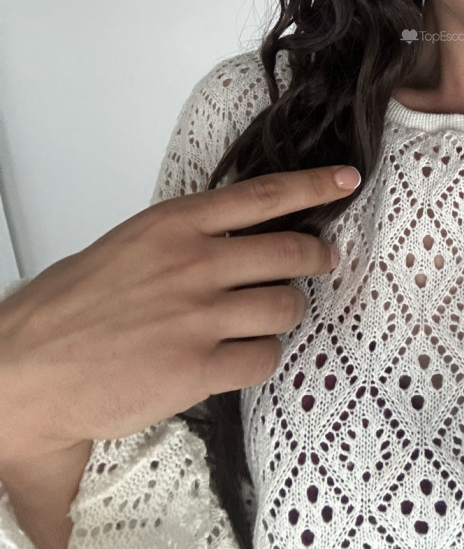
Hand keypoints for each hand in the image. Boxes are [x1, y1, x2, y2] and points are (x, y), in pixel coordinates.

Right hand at [0, 164, 360, 463]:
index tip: (346, 180)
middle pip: (290, 253)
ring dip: (286, 313)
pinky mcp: (198, 368)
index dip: (314, 186)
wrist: (28, 368)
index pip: (264, 195)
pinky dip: (261, 357)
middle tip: (323, 262)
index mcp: (175, 224)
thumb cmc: (71, 307)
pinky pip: (263, 358)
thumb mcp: (132, 245)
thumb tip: (237, 240)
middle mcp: (194, 263)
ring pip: (285, 307)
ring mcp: (199, 317)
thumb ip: (186, 239)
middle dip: (316, 259)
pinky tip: (241, 357)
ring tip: (270, 317)